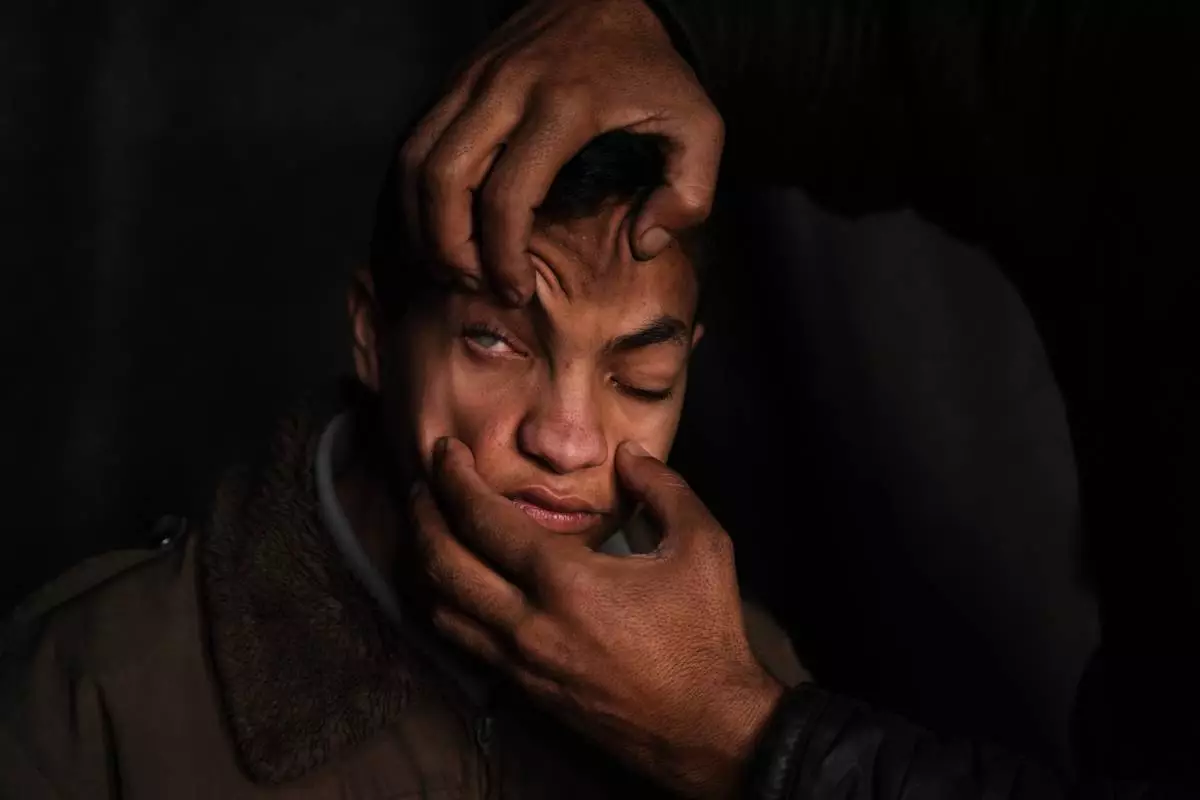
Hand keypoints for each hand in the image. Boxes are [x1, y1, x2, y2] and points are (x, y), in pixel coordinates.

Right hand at [399, 0, 722, 303]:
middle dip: (449, 248)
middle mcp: (505, 90)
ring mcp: (471, 81)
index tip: (518, 292)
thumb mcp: (699, 124)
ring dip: (422, 224)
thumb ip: (689, 192)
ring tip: (451, 265)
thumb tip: (644, 243)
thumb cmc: (652, 69)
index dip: (504, 256)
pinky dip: (415, 193)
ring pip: (415, 161)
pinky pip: (414, 142)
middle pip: (443, 181)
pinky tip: (440, 227)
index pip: (509, 196)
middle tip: (474, 286)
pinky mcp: (453, 80)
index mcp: (564, 107)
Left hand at [410, 438, 782, 798]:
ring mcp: (519, 662)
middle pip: (441, 564)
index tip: (445, 450)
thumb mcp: (703, 547)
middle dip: (422, 516)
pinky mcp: (522, 689)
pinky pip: (462, 642)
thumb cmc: (705, 635)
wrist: (707, 729)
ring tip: (429, 529)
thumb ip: (663, 489)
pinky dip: (443, 605)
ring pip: (439, 609)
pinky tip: (455, 585)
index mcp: (566, 582)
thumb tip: (627, 454)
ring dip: (423, 562)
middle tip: (424, 484)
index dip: (453, 478)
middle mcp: (528, 623)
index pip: (482, 520)